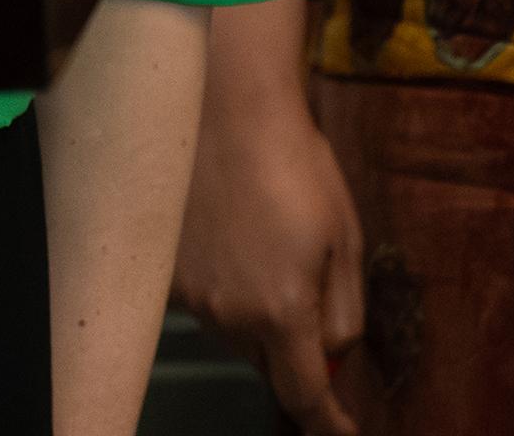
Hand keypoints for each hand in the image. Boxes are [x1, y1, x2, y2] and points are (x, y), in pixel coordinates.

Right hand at [172, 83, 362, 434]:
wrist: (227, 110)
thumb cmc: (296, 165)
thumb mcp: (345, 239)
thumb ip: (343, 311)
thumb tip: (333, 355)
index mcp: (284, 310)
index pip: (304, 394)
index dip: (327, 423)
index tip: (343, 433)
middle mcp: (231, 314)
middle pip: (268, 362)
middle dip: (292, 342)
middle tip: (305, 279)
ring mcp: (193, 296)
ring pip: (235, 331)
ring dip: (256, 311)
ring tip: (265, 240)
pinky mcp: (168, 273)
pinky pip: (207, 302)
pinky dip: (225, 285)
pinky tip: (232, 232)